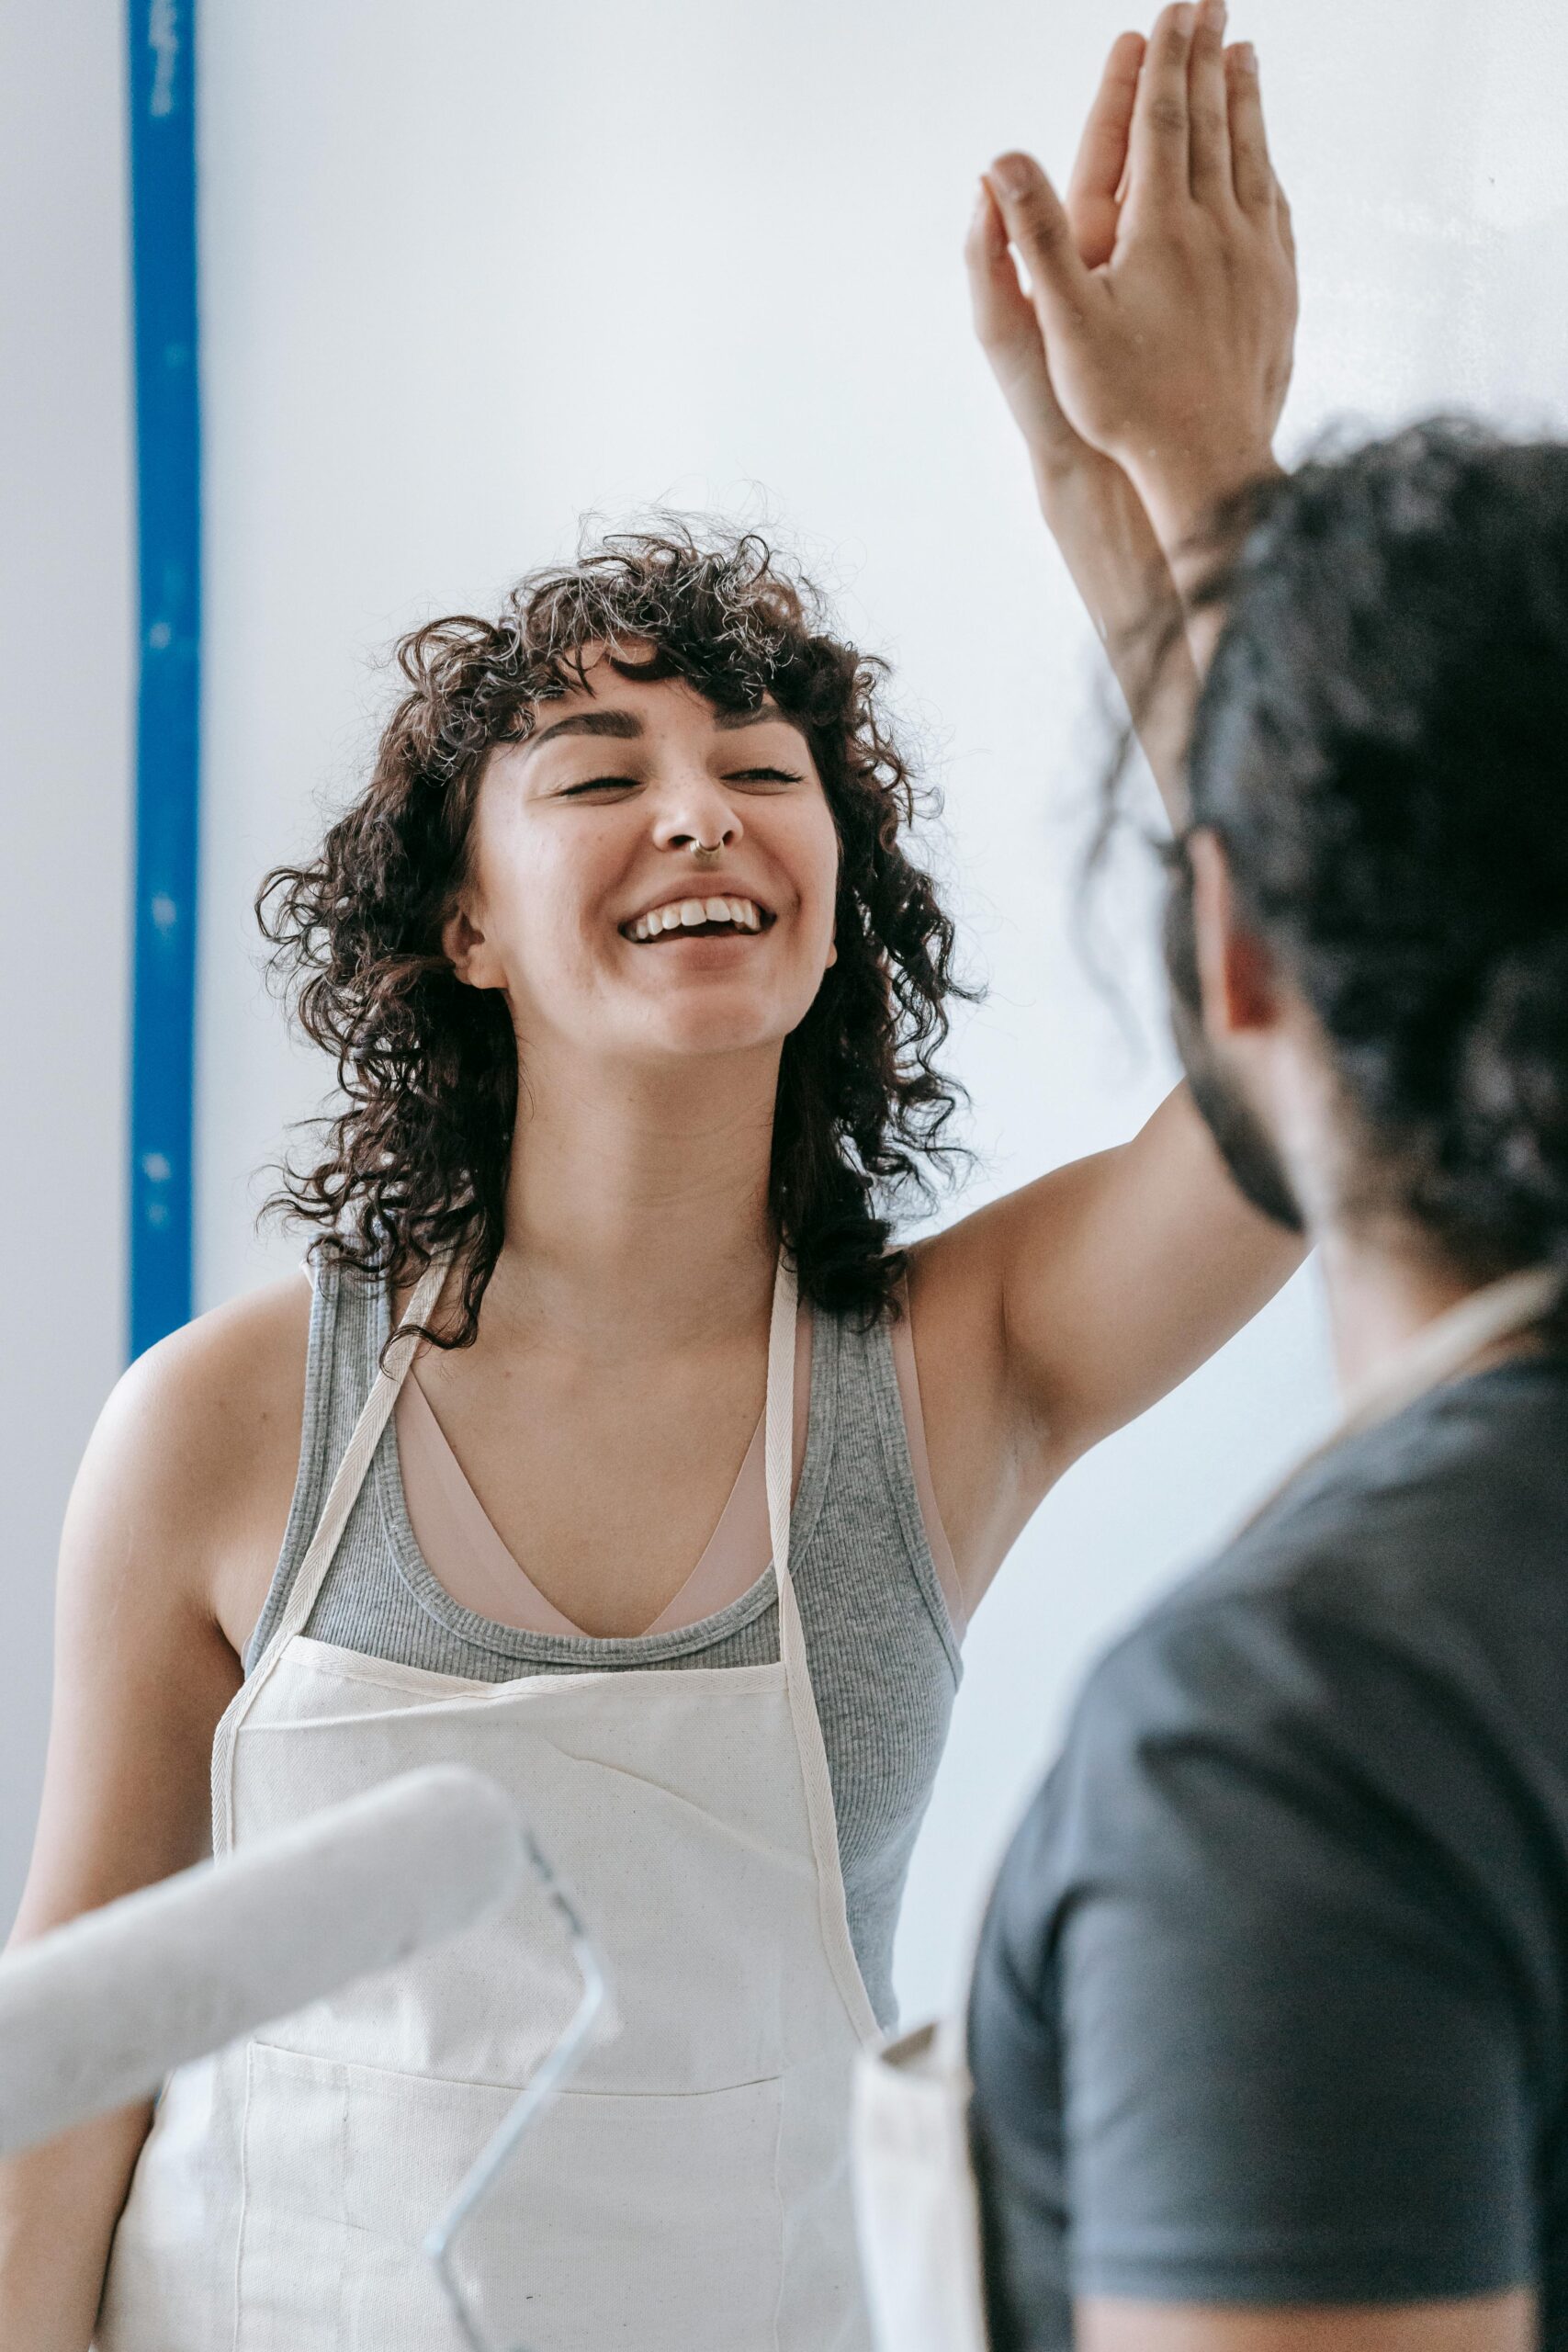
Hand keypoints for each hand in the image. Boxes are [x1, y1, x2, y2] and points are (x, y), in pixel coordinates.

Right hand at [984, 0, 1296, 555]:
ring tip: (1242, 54)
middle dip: (1207, 56)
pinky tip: (1264, 159)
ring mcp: (1257, 258)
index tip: (1173, 7)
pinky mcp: (1279, 289)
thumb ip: (1036, 235)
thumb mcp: (1064, 323)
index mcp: (1163, 228)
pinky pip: (1273, 207)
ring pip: (1251, 157)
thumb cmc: (1126, 404)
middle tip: (1210, 0)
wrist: (1209, 463)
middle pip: (1213, 123)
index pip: (1164, 120)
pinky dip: (1265, 165)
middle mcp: (1219, 229)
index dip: (1165, 59)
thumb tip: (999, 162)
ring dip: (1244, 100)